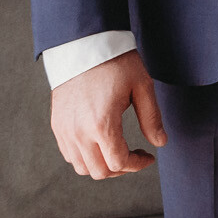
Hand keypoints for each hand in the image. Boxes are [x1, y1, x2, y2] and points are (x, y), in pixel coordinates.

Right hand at [50, 49, 164, 178]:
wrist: (84, 47)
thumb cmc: (117, 63)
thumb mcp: (142, 87)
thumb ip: (151, 118)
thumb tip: (161, 143)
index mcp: (101, 124)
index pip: (119, 162)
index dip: (137, 164)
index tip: (148, 157)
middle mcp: (78, 133)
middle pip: (99, 171)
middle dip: (121, 168)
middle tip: (135, 155)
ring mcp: (65, 130)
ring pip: (82, 167)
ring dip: (103, 165)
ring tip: (119, 150)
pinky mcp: (57, 125)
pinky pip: (70, 154)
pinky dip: (86, 157)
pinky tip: (101, 143)